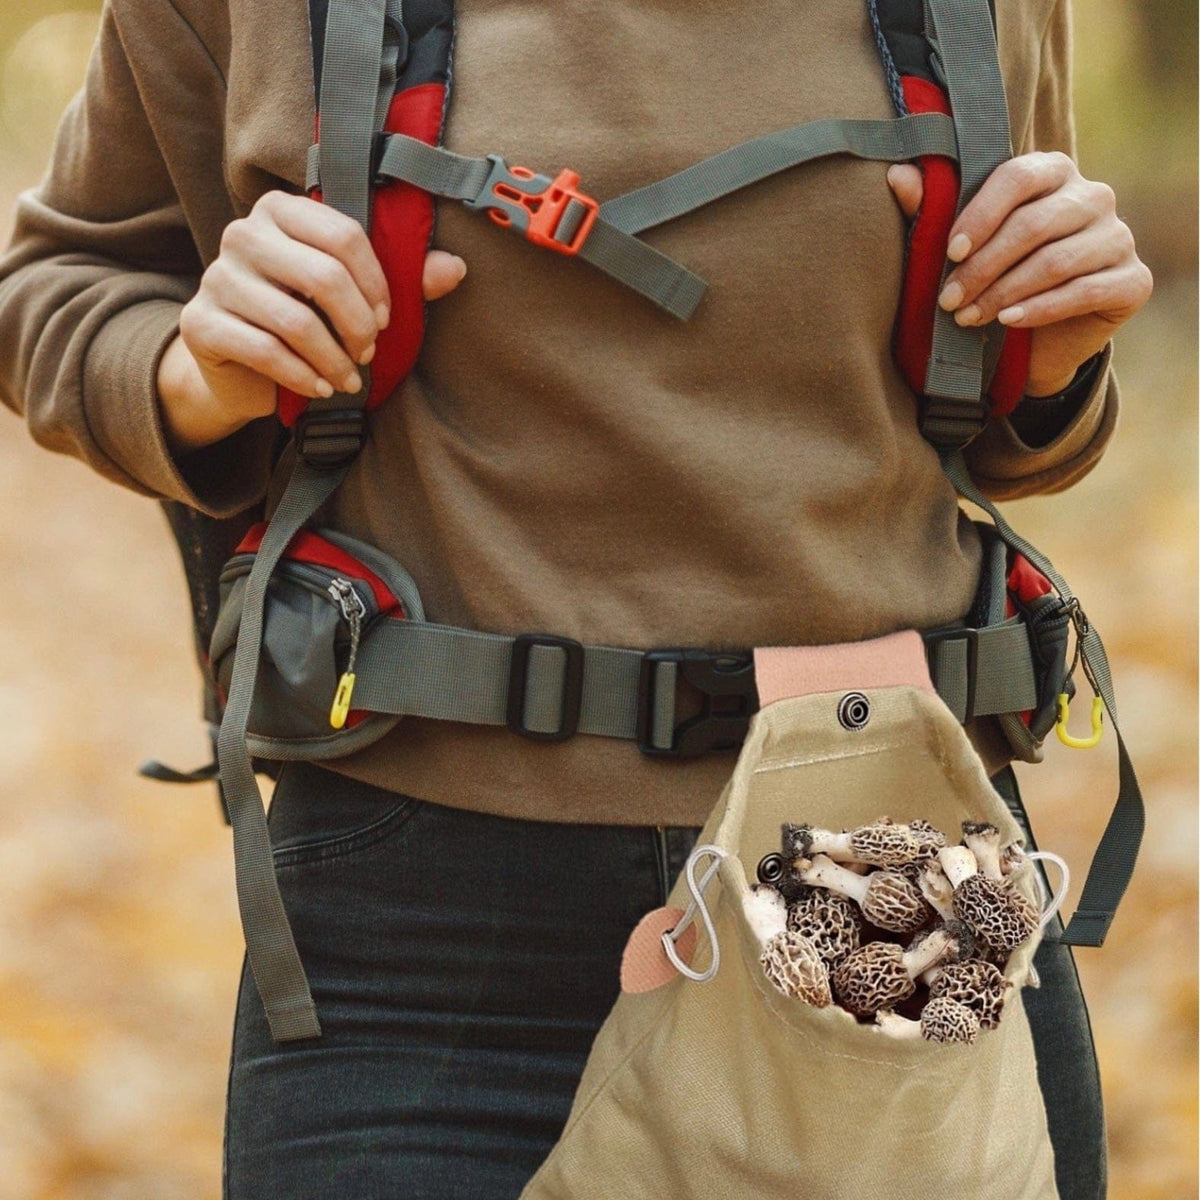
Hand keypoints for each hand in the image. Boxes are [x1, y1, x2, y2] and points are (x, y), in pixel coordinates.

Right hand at [159, 190, 466, 452]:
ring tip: (349, 379)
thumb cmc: (304, 319)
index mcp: (282, 211)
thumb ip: (404, 280)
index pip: (343, 235)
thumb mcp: (352, 297)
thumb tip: (456, 268)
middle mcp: (243, 234)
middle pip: (323, 276)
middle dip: (357, 326)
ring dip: (334, 359)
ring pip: (295, 320)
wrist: (240, 365)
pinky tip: (321, 388)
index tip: (387, 320)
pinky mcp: (202, 323)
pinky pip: (265, 351)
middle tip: (369, 354)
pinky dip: (303, 376)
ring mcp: (217, 276)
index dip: (376, 284)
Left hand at [887, 153, 1151, 395]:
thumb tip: (896, 175)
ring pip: (1056, 261)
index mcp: (1053, 172)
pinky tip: (1009, 322)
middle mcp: (1093, 197)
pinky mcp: (1133, 280)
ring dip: (1004, 293)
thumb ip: (932, 209)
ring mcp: (1118, 237)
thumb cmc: (993, 279)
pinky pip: (1084, 291)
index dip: (981, 214)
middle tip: (948, 300)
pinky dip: (1040, 309)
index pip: (1018, 176)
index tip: (949, 252)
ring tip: (967, 317)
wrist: (1034, 341)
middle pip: (1034, 224)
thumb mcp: (961, 247)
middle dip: (983, 267)